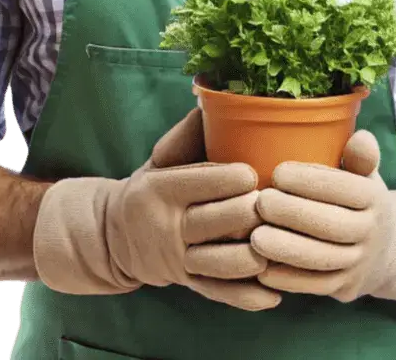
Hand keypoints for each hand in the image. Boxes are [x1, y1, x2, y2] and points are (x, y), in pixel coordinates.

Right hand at [34, 108, 281, 310]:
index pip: (197, 182)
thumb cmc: (153, 186)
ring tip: (281, 244)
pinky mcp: (187, 283)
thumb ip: (187, 134)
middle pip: (214, 222)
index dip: (229, 178)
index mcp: (160, 189)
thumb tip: (212, 98)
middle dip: (249, 214)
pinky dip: (247, 297)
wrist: (114, 236)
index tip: (256, 172)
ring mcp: (177, 260)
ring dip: (253, 256)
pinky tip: (274, 293)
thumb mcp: (160, 157)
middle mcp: (167, 226)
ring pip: (219, 264)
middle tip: (277, 204)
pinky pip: (218, 294)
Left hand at [251, 130, 395, 302]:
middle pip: (332, 225)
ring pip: (323, 259)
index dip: (310, 181)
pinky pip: (316, 286)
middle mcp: (372, 232)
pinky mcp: (346, 288)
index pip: (345, 188)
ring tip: (255, 237)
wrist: (389, 250)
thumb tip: (361, 136)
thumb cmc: (361, 200)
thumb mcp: (366, 175)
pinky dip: (288, 279)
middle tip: (260, 203)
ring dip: (287, 250)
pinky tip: (262, 267)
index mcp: (374, 197)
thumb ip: (360, 156)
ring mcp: (360, 263)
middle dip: (293, 214)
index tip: (277, 172)